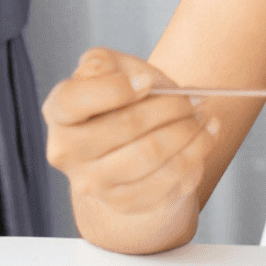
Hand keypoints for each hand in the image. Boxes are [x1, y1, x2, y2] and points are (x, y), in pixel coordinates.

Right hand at [43, 47, 218, 224]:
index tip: (148, 81)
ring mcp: (94, 183)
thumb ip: (107, 63)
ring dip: (188, 130)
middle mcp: (67, 152)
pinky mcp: (124, 202)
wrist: (131, 150)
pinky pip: (169, 177)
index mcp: (59, 113)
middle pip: (126, 125)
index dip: (114, 88)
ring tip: (202, 116)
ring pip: (152, 153)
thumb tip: (125, 75)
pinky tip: (207, 135)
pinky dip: (197, 151)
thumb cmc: (124, 102)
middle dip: (170, 107)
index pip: (72, 101)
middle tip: (193, 98)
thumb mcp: (114, 70)